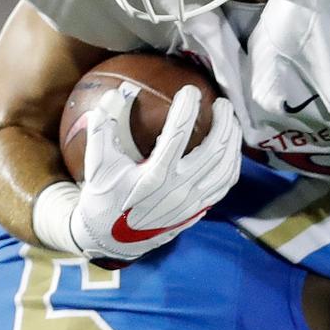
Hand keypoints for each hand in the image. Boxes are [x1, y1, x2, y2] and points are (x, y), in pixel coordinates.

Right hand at [70, 84, 241, 260]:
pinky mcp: (197, 211)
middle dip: (222, 122)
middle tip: (221, 102)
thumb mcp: (97, 164)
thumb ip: (102, 129)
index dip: (187, 108)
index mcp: (152, 177)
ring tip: (230, 120)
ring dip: (233, 141)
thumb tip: (113, 95)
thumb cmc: (103, 197)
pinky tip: (230, 148)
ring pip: (225, 168)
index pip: (177, 135)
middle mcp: (177, 191)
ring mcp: (191, 203)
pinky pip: (224, 185)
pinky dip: (232, 163)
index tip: (190, 90)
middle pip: (213, 150)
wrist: (111, 240)